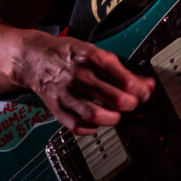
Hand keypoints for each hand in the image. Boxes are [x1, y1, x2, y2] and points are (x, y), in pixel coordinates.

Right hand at [11, 27, 155, 134]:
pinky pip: (79, 126)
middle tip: (132, 103)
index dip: (141, 90)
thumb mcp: (96, 53)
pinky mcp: (58, 109)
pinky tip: (98, 121)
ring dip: (113, 118)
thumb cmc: (69, 54)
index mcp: (92, 58)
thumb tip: (146, 84)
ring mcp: (67, 94)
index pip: (125, 80)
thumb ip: (121, 70)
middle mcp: (79, 76)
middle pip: (114, 99)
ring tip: (117, 114)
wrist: (34, 58)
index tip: (145, 93)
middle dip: (131, 104)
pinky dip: (93, 128)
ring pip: (96, 116)